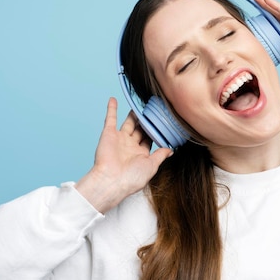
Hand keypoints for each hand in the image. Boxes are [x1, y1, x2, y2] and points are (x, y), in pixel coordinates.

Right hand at [75, 98, 172, 212]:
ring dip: (133, 115)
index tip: (163, 122)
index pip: (150, 139)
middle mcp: (130, 146)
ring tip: (139, 105)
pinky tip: (113, 99)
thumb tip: (171, 150)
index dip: (155, 131)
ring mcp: (119, 139)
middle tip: (152, 110)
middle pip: (140, 129)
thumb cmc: (132, 178)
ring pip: (128, 123)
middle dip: (146, 121)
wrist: (112, 180)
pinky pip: (110, 119)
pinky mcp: (108, 134)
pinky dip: (111, 109)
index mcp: (140, 154)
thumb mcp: (152, 166)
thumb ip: (160, 155)